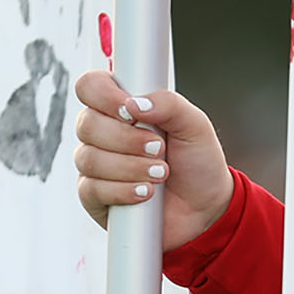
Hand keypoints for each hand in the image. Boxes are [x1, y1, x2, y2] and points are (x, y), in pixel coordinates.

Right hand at [71, 71, 236, 249]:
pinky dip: (122, 191)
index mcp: (121, 107)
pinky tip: (146, 193)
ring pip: (89, 159)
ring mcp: (96, 165)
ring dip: (130, 167)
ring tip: (161, 173)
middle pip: (87, 125)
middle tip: (159, 148)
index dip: (104, 96)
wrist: (206, 207)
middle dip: (127, 139)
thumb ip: (170, 104)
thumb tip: (135, 103)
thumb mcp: (195, 126)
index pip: (90, 87)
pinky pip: (92, 190)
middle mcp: (102, 133)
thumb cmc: (197, 162)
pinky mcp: (95, 197)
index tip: (131, 111)